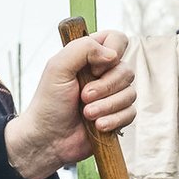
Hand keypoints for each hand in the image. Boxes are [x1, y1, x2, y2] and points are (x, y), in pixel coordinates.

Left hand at [4, 31, 134, 178]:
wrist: (48, 139)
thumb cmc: (48, 102)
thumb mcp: (58, 67)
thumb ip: (82, 49)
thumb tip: (112, 54)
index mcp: (90, 56)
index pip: (117, 39)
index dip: (112, 52)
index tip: (94, 69)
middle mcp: (104, 73)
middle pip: (127, 70)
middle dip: (105, 87)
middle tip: (83, 97)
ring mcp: (111, 95)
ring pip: (130, 94)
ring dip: (106, 106)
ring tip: (87, 114)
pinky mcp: (117, 115)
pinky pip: (130, 113)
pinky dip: (114, 120)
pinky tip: (98, 125)